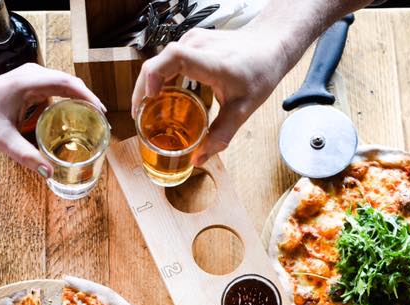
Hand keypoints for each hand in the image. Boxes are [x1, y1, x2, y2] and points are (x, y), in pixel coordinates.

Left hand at [0, 63, 104, 175]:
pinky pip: (54, 85)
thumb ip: (27, 157)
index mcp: (26, 82)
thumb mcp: (4, 141)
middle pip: (68, 80)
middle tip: (101, 119)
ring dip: (79, 96)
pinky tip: (73, 112)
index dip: (87, 95)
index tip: (101, 111)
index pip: (66, 82)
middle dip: (87, 97)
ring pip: (63, 81)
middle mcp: (29, 73)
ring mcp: (29, 75)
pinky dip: (68, 96)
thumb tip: (50, 173)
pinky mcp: (27, 81)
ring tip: (92, 116)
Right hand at [131, 26, 293, 164]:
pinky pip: (168, 59)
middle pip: (158, 62)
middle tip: (139, 117)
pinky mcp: (192, 41)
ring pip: (160, 61)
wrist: (270, 46)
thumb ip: (221, 136)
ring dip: (150, 84)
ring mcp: (194, 40)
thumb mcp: (243, 110)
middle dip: (142, 90)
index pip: (174, 58)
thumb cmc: (259, 72)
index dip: (154, 75)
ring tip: (147, 110)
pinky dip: (161, 78)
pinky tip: (162, 96)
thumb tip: (198, 159)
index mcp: (212, 62)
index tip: (149, 98)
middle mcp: (199, 46)